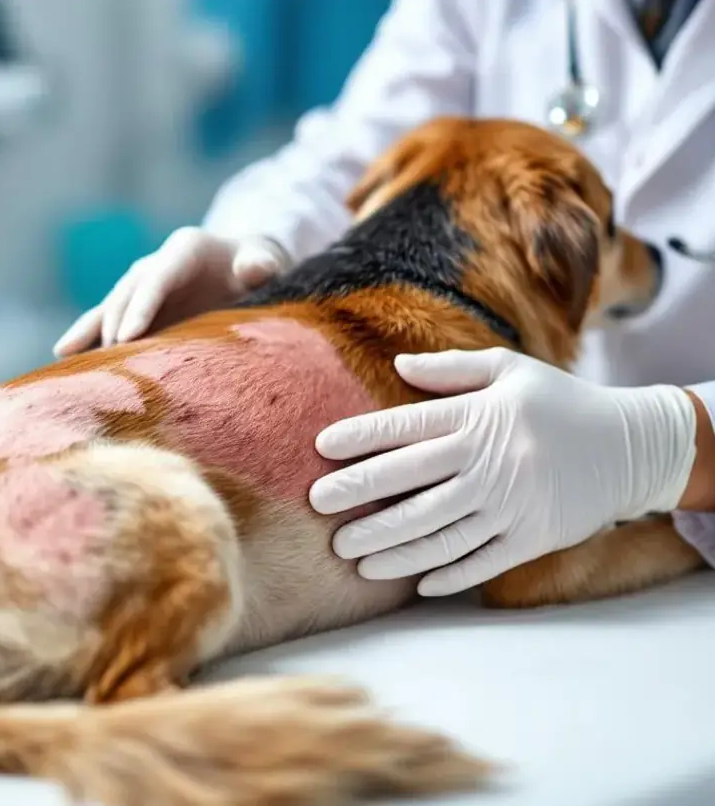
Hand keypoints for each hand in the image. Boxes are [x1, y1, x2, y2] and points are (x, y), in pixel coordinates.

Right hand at [53, 228, 288, 356]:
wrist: (247, 269)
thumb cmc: (257, 267)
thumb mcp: (265, 262)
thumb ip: (261, 264)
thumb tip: (253, 268)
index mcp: (184, 249)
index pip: (158, 278)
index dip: (142, 306)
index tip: (129, 337)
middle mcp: (155, 264)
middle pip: (129, 293)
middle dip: (117, 325)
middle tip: (111, 360)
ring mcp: (143, 287)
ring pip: (110, 307)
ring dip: (90, 331)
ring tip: (65, 355)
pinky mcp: (137, 308)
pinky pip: (107, 321)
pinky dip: (86, 336)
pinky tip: (63, 355)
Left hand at [309, 348, 696, 595]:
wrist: (632, 446)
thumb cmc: (560, 403)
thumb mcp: (510, 371)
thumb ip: (451, 370)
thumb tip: (396, 366)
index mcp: (480, 417)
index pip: (406, 427)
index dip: (360, 437)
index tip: (321, 447)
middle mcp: (490, 461)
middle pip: (411, 482)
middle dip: (359, 494)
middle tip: (317, 506)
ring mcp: (511, 504)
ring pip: (437, 531)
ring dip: (390, 546)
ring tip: (350, 556)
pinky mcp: (531, 538)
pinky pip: (481, 561)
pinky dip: (447, 575)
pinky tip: (414, 584)